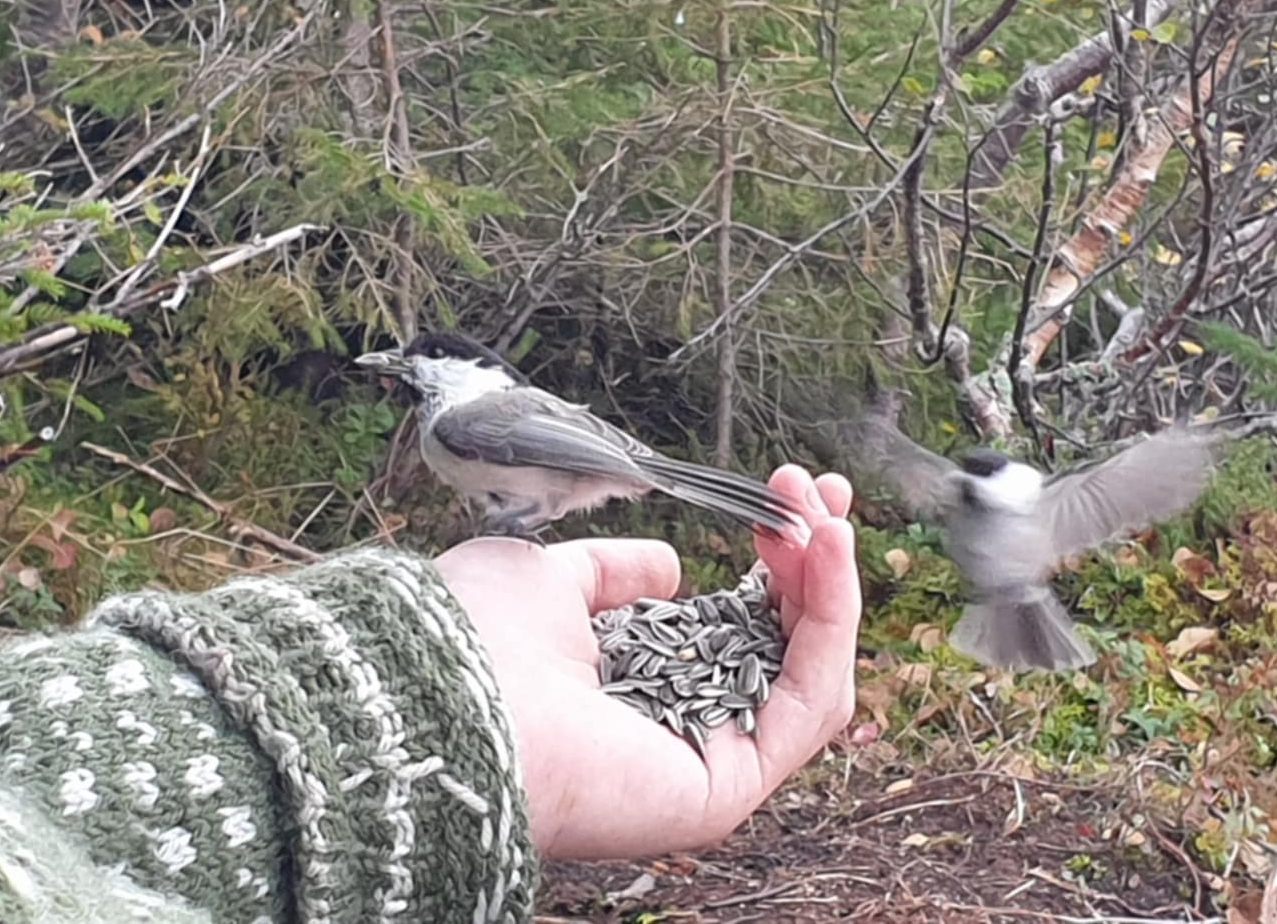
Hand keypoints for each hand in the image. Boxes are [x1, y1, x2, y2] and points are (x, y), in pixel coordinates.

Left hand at [433, 465, 858, 859]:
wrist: (445, 694)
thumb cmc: (475, 640)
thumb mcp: (549, 577)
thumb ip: (611, 574)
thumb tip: (669, 566)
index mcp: (634, 689)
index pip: (734, 627)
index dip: (773, 560)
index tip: (786, 489)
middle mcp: (676, 731)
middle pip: (782, 650)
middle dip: (812, 564)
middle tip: (822, 489)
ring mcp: (707, 763)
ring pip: (809, 676)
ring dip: (831, 586)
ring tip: (825, 515)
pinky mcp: (726, 786)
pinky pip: (810, 706)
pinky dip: (831, 623)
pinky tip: (822, 550)